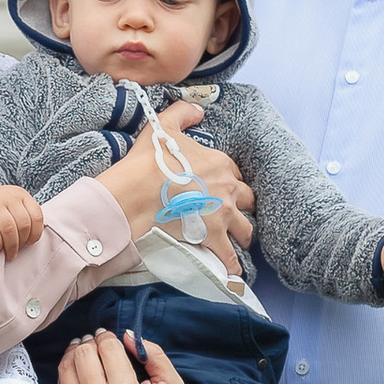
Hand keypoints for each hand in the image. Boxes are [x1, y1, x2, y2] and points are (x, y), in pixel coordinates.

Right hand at [0, 183, 44, 257]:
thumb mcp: (13, 208)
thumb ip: (25, 217)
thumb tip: (34, 239)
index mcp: (20, 194)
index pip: (36, 215)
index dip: (36, 233)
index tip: (29, 243)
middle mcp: (8, 196)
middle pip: (23, 224)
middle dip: (21, 242)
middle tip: (16, 251)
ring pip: (9, 230)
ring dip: (10, 246)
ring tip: (8, 254)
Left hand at [53, 327, 187, 383]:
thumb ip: (155, 355)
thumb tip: (127, 335)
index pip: (107, 346)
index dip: (107, 336)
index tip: (110, 338)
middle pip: (83, 352)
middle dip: (90, 342)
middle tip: (96, 343)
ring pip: (66, 366)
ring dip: (75, 353)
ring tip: (84, 352)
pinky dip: (68, 374)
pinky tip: (79, 373)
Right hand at [97, 103, 255, 255]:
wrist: (136, 192)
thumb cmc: (148, 161)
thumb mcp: (162, 126)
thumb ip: (183, 113)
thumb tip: (198, 110)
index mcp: (220, 163)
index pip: (235, 173)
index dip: (229, 181)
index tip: (222, 189)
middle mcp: (228, 188)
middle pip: (248, 200)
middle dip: (243, 208)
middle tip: (233, 215)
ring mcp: (223, 215)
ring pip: (246, 229)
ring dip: (243, 236)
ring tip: (238, 243)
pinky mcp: (214, 238)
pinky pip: (230, 257)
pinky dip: (233, 267)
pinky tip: (233, 274)